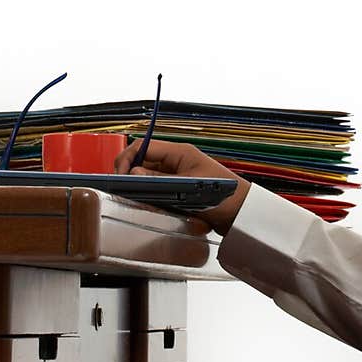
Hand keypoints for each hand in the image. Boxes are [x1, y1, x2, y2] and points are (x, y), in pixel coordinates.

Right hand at [114, 137, 250, 235]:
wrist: (243, 215)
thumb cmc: (224, 197)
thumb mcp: (189, 188)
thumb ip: (160, 180)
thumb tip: (134, 172)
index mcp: (180, 152)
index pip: (143, 146)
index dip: (127, 159)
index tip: (119, 176)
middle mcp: (176, 161)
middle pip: (142, 161)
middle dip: (129, 173)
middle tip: (121, 190)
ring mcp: (177, 176)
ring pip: (147, 176)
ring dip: (139, 186)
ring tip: (133, 199)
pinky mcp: (178, 190)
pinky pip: (156, 188)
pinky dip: (148, 195)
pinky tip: (147, 204)